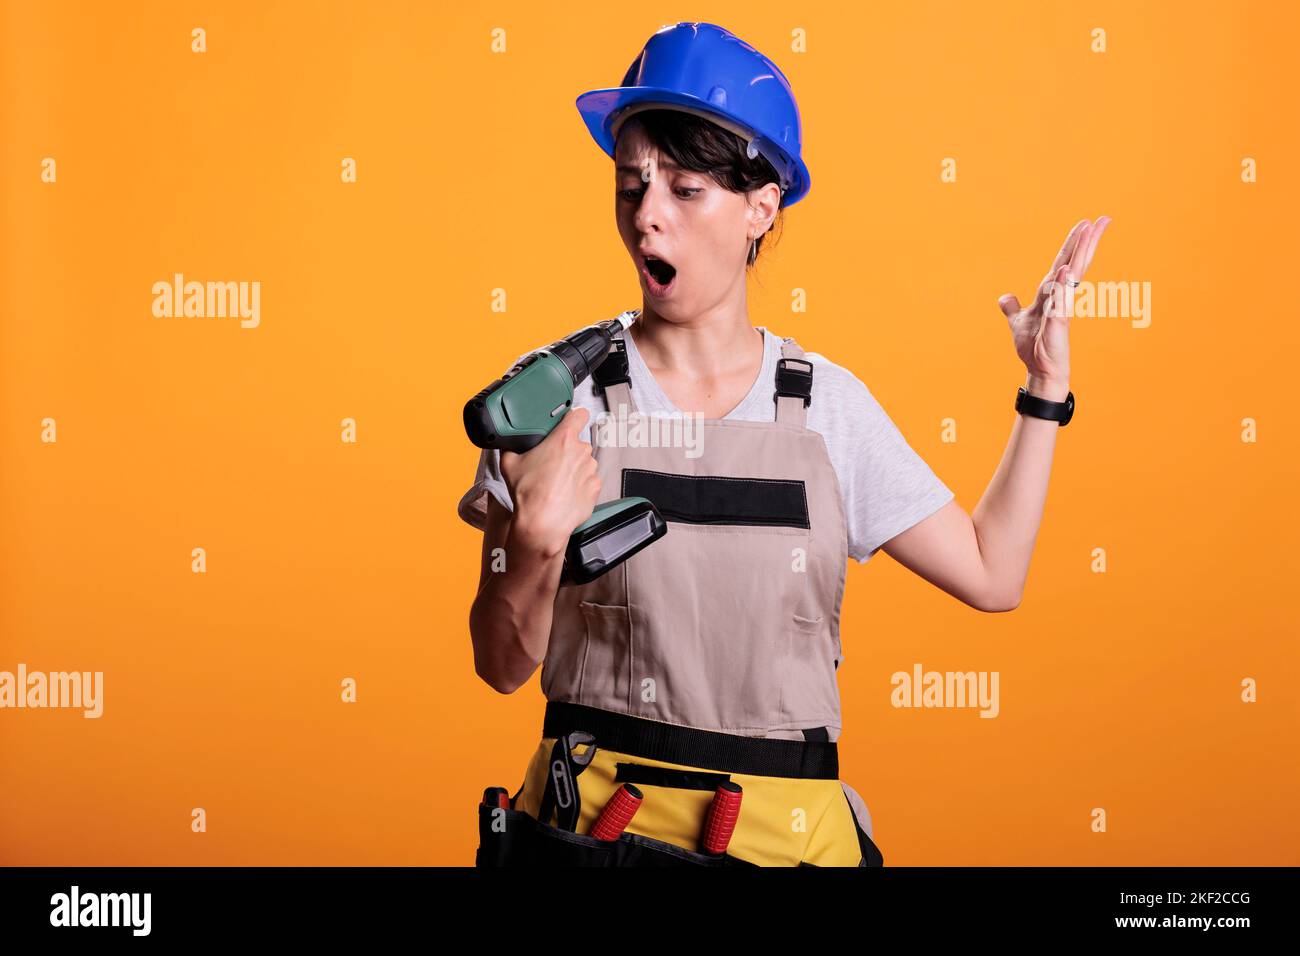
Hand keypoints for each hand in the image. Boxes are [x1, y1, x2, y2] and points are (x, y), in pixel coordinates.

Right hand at [499, 407, 601, 558]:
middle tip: (551, 463)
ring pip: (583, 463)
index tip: (569, 422)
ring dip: (573, 468)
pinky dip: (579, 485)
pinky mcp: (595, 488)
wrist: (542, 523)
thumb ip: (511, 447)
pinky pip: (588, 481)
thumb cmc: (529, 494)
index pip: (579, 414)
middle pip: (577, 443)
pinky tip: (565, 493)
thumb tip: (509, 443)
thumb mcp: (509, 463)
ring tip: (557, 482)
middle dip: (567, 450)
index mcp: (563, 439)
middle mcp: (581, 452)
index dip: (574, 417)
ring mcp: (591, 470)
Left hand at [998, 216, 1110, 400]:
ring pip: (1071, 275)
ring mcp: (1061, 307)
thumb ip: (1013, 308)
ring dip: (1080, 253)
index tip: (1087, 223)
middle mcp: (1060, 296)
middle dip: (1087, 241)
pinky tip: (1065, 270)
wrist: (1039, 369)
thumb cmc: (1034, 346)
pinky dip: (1061, 285)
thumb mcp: (1018, 321)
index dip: (1074, 243)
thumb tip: (1006, 297)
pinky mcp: (1057, 323)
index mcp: (1052, 292)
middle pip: (1075, 262)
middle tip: (1103, 219)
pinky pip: (1059, 300)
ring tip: (1090, 231)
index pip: (1065, 262)